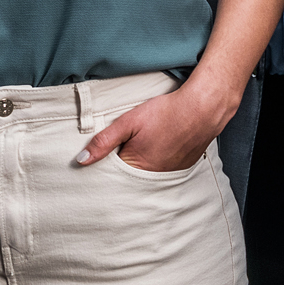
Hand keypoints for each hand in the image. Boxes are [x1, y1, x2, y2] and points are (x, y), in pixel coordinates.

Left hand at [74, 76, 241, 173]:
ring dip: (144, 163)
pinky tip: (162, 145)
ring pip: (149, 173)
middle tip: (127, 145)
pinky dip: (160, 161)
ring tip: (147, 143)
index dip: (107, 165)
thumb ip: (103, 141)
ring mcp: (171, 172)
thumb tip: (81, 161)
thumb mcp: (129, 121)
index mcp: (137, 167)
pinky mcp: (183, 166)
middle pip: (131, 177)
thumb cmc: (165, 112)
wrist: (203, 107)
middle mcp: (154, 176)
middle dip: (125, 166)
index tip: (104, 157)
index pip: (113, 176)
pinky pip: (165, 169)